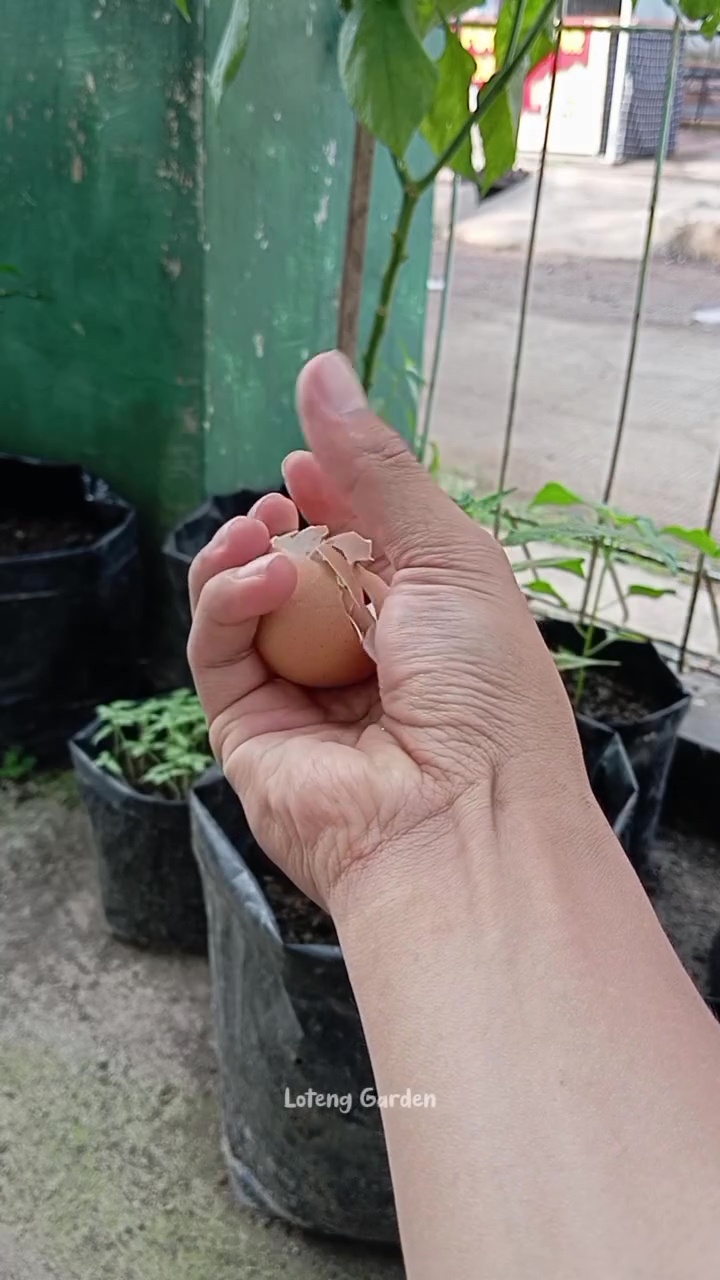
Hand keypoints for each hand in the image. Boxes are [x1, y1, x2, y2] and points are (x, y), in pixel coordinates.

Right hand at [187, 351, 584, 911]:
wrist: (463, 820)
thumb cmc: (485, 690)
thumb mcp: (448, 555)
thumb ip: (376, 467)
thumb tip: (321, 370)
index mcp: (421, 620)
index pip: (358, 544)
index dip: (328, 495)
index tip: (303, 461)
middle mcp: (359, 659)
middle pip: (296, 569)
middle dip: (280, 526)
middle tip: (282, 504)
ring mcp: (302, 696)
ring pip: (242, 605)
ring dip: (242, 555)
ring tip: (263, 536)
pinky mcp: (250, 729)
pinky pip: (217, 648)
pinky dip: (225, 600)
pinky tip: (258, 578)